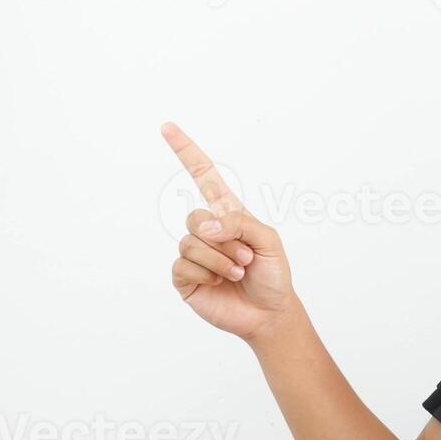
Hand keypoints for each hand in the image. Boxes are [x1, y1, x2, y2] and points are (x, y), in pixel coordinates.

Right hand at [162, 122, 296, 343]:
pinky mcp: (184, 278)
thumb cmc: (273, 274)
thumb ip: (239, 223)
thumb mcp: (268, 240)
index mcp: (227, 214)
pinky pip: (183, 265)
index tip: (167, 127)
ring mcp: (193, 254)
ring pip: (191, 242)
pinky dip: (207, 274)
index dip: (186, 151)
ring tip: (238, 272)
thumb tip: (206, 225)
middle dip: (225, 239)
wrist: (269, 312)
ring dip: (220, 259)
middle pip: (195, 216)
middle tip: (245, 257)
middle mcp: (206, 230)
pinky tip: (220, 283)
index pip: (203, 176)